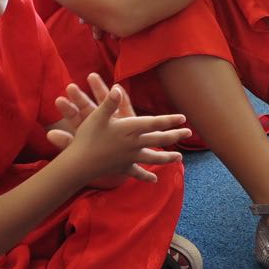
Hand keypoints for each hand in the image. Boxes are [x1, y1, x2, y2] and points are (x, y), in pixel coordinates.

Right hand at [47, 74, 188, 183]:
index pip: (154, 123)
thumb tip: (118, 88)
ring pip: (153, 157)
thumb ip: (109, 102)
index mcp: (130, 129)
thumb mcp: (97, 116)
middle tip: (189, 133)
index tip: (183, 118)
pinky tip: (154, 180)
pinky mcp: (123, 168)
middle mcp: (133, 144)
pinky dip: (146, 176)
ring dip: (167, 157)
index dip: (169, 120)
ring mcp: (130, 158)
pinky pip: (138, 173)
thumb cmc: (88, 137)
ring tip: (179, 157)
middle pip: (159, 139)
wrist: (80, 164)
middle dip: (175, 135)